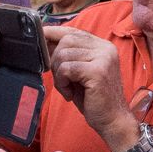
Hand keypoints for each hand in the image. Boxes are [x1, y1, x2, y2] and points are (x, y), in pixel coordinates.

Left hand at [47, 26, 136, 144]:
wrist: (112, 120)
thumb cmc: (94, 99)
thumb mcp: (80, 73)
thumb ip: (69, 56)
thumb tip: (45, 40)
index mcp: (102, 46)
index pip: (73, 31)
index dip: (54, 33)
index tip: (40, 37)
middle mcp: (105, 48)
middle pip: (66, 40)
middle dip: (55, 60)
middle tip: (61, 80)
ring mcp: (103, 58)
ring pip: (64, 54)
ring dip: (58, 75)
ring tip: (66, 88)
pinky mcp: (98, 71)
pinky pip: (66, 69)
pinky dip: (62, 82)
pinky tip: (69, 94)